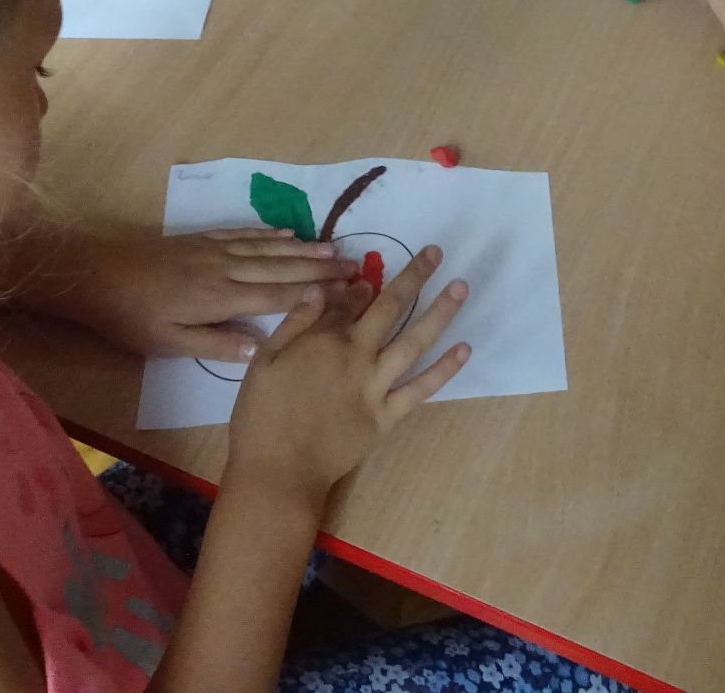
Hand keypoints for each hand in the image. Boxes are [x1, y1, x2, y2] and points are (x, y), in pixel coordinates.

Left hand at [33, 228, 358, 358]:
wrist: (96, 274)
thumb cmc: (130, 317)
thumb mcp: (169, 343)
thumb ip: (216, 346)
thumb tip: (261, 350)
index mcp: (222, 298)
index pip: (279, 297)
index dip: (315, 295)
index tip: (348, 293)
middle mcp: (226, 268)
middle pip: (282, 268)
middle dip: (320, 268)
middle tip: (357, 267)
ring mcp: (215, 250)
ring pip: (268, 248)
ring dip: (303, 249)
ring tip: (334, 249)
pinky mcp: (202, 239)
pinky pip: (245, 234)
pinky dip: (270, 234)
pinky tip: (287, 233)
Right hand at [227, 247, 469, 505]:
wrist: (277, 473)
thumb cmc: (261, 417)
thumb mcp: (264, 361)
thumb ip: (294, 323)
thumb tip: (321, 288)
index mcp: (324, 341)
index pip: (350, 301)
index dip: (363, 284)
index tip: (370, 275)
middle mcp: (357, 357)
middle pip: (390, 308)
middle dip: (414, 276)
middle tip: (436, 253)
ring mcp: (375, 387)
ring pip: (414, 341)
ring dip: (440, 312)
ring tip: (461, 286)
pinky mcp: (387, 417)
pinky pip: (420, 389)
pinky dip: (444, 369)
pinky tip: (463, 348)